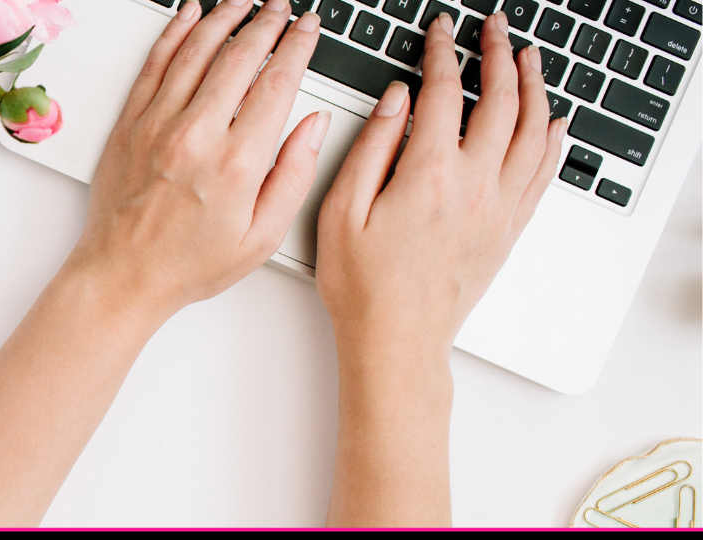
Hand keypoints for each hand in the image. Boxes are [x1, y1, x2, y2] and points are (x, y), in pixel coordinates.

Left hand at [63, 0, 330, 320]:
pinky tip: (190, 15)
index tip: (307, 30)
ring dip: (224, 18)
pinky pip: (155, 64)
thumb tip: (313, 126)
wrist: (123, 275)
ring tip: (244, 3)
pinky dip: (175, 33)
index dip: (297, 47)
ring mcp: (158, 125)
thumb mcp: (262, 238)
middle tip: (281, 9)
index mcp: (237, 164)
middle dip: (266, 24)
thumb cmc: (189, 263)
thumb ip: (295, 177)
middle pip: (239, 57)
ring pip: (196, 51)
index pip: (277, 83)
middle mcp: (196, 136)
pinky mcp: (130, 124)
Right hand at [316, 12, 565, 354]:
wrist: (398, 341)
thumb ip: (371, 147)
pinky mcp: (509, 230)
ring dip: (534, 87)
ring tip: (529, 59)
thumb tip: (396, 101)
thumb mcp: (341, 210)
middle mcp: (475, 187)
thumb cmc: (364, 287)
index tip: (442, 31)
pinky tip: (554, 123)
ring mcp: (499, 209)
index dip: (443, 52)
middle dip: (499, 55)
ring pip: (534, 131)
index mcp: (429, 175)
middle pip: (501, 102)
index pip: (444, 92)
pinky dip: (554, 140)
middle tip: (495, 29)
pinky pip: (544, 173)